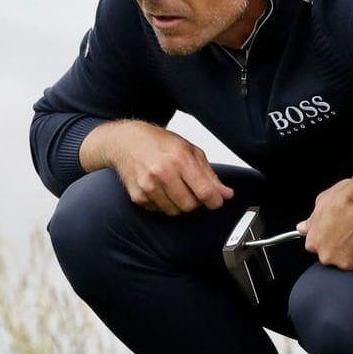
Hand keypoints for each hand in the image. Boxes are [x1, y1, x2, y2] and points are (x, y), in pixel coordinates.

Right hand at [84, 120, 234, 214]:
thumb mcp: (189, 150)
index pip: (204, 191)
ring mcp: (148, 186)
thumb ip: (209, 174)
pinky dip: (164, 203)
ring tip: (174, 186)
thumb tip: (226, 194)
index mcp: (179, 159)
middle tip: (191, 188)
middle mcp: (162, 173)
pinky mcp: (138, 196)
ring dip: (179, 203)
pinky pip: (160, 211)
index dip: (215, 201)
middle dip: (195, 201)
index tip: (216, 201)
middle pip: (190, 205)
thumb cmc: (158, 143)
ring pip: (175, 211)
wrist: (126, 142)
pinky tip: (160, 188)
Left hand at [296, 178, 352, 270]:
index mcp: (314, 243)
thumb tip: (303, 227)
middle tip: (352, 229)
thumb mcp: (321, 202)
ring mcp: (346, 262)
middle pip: (333, 256)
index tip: (336, 230)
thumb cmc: (347, 199)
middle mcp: (327, 256)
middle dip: (342, 246)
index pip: (317, 246)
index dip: (328, 237)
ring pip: (351, 260)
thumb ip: (312, 221)